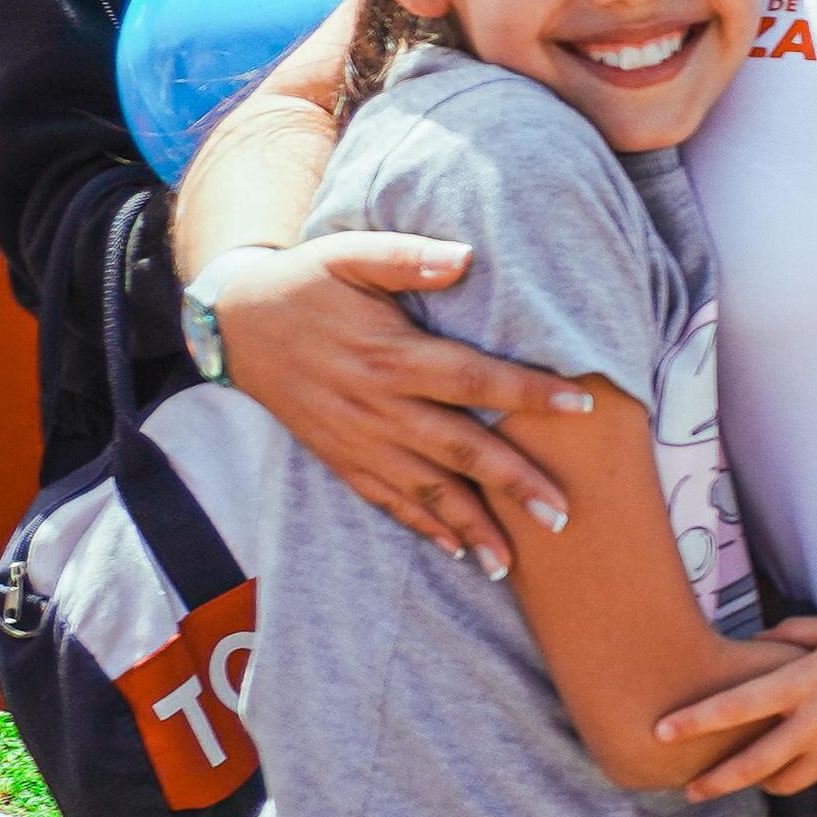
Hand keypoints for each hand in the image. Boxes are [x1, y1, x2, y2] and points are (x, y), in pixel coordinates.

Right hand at [214, 233, 590, 574]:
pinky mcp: (340, 459)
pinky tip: (458, 552)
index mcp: (391, 356)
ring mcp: (358, 440)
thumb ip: (406, 256)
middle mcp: (378, 407)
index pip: (473, 379)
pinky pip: (387, 501)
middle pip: (459, 451)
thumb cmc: (305, 283)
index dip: (527, 394)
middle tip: (564, 516)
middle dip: (514, 484)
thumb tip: (466, 255)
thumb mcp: (349, 254)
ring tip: (513, 563)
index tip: (583, 406)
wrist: (233, 325)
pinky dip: (423, 528)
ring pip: (426, 491)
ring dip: (472, 527)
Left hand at [672, 616, 816, 799]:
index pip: (736, 707)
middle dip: (716, 781)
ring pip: (789, 782)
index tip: (660, 733)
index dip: (694, 721)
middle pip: (753, 765)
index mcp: (805, 683)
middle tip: (689, 792)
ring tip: (761, 774)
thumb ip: (796, 634)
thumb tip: (761, 641)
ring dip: (770, 779)